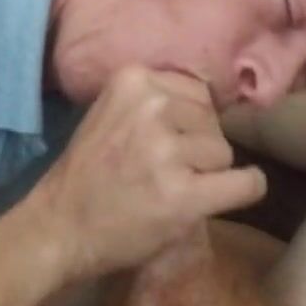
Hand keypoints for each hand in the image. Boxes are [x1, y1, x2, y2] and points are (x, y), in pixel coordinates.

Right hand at [41, 66, 266, 277]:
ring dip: (207, 171)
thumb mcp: (113, 112)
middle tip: (165, 169)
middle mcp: (152, 106)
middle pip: (212, 120)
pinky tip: (233, 192)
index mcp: (134, 79)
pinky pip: (245, 183)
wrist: (59, 226)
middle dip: (198, 143)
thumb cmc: (90, 170)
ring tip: (172, 187)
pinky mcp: (183, 194)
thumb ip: (156, 100)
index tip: (170, 139)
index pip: (197, 90)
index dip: (189, 119)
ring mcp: (166, 150)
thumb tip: (219, 100)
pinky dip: (246, 188)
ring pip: (225, 152)